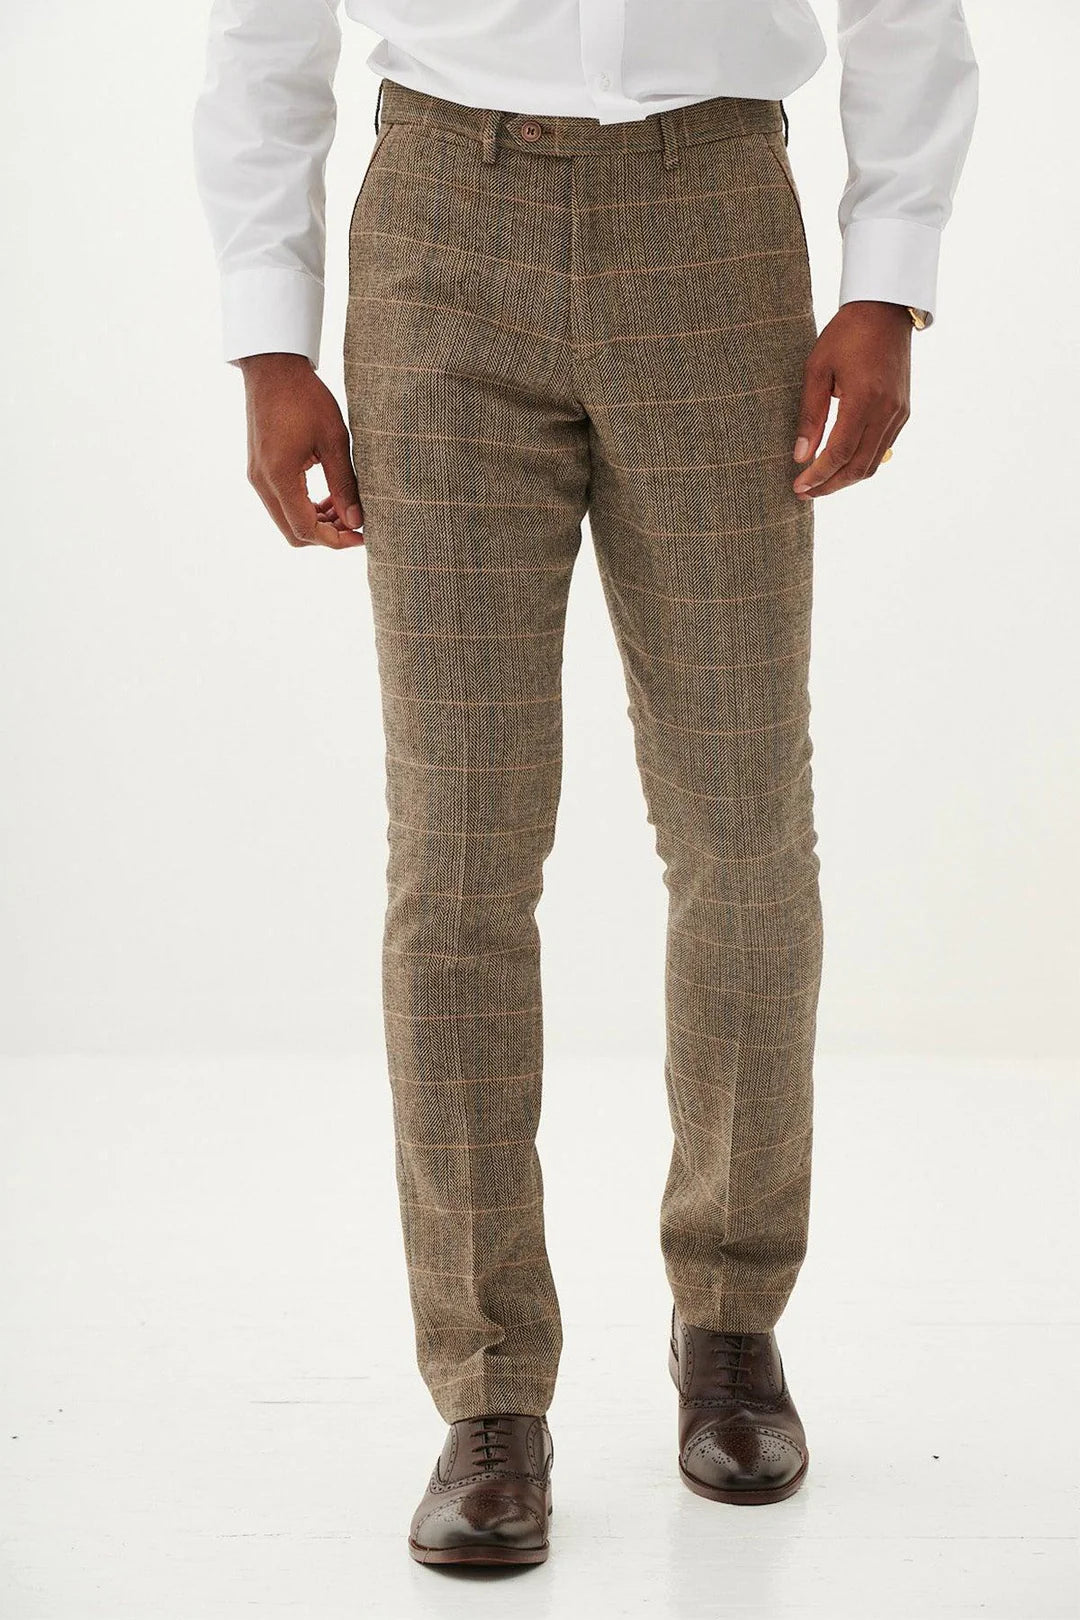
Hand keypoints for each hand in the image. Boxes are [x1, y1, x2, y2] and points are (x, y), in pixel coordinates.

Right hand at [240, 353, 363, 547]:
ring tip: (345, 507)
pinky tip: (328, 496)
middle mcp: (262, 482)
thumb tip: (357, 521)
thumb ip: (345, 484)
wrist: (272, 367)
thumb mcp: (335, 440)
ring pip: (287, 520)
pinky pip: (281, 503)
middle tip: (355, 522)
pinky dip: (305, 507)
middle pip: (294, 533)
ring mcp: (257, 476)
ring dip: (316, 522)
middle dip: (327, 535)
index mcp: (280, 476)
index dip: (335, 540)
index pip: (306, 529)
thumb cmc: (306, 397)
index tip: (361, 536)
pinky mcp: (259, 469)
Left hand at [792, 302, 911, 499]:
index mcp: (864, 399)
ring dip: (846, 478)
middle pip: (858, 466)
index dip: (818, 475)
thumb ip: (810, 415)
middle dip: (830, 485)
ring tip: (820, 483)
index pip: (839, 452)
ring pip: (873, 463)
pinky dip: (860, 462)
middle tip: (805, 492)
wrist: (885, 311)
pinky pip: (882, 448)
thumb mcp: (817, 369)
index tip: (798, 486)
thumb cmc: (846, 335)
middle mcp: (887, 411)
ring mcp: (899, 413)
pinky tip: (840, 463)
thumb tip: (801, 456)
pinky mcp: (903, 412)